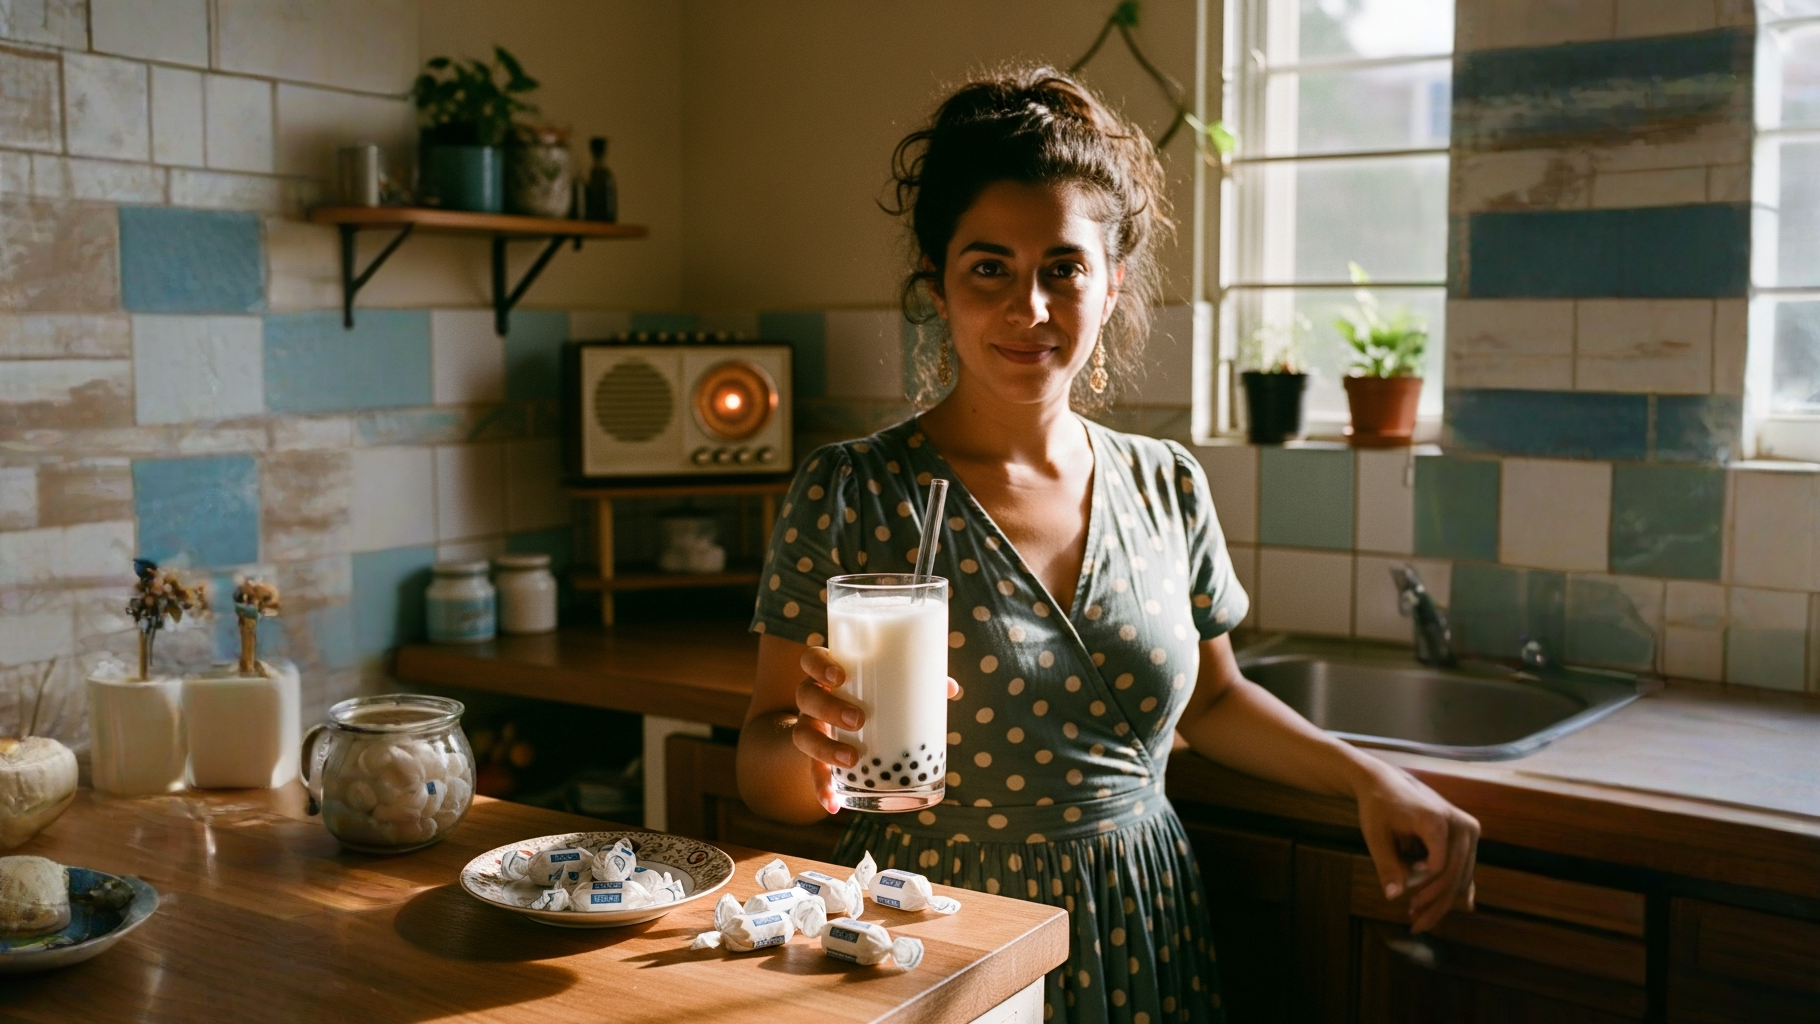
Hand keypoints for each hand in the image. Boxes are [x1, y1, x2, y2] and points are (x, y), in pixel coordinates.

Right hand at [792, 646, 959, 813]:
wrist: (837, 728)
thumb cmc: (870, 697)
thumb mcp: (886, 687)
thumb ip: (915, 683)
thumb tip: (950, 687)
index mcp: (828, 675)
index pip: (811, 660)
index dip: (819, 665)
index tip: (840, 676)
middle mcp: (813, 700)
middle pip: (807, 696)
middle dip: (829, 707)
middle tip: (858, 719)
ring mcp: (811, 728)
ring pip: (803, 735)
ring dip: (825, 748)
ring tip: (852, 759)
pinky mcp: (814, 758)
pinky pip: (813, 774)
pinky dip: (822, 790)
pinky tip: (832, 805)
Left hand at [1355, 765, 1479, 933]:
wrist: (1385, 782)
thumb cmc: (1378, 807)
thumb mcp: (1375, 836)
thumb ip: (1386, 865)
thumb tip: (1393, 897)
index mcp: (1437, 819)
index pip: (1439, 866)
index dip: (1423, 885)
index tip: (1407, 896)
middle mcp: (1461, 824)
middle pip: (1454, 874)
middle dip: (1434, 902)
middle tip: (1413, 923)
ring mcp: (1469, 830)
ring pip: (1462, 877)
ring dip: (1442, 901)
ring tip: (1418, 919)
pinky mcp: (1468, 837)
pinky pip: (1464, 869)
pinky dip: (1452, 890)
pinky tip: (1454, 908)